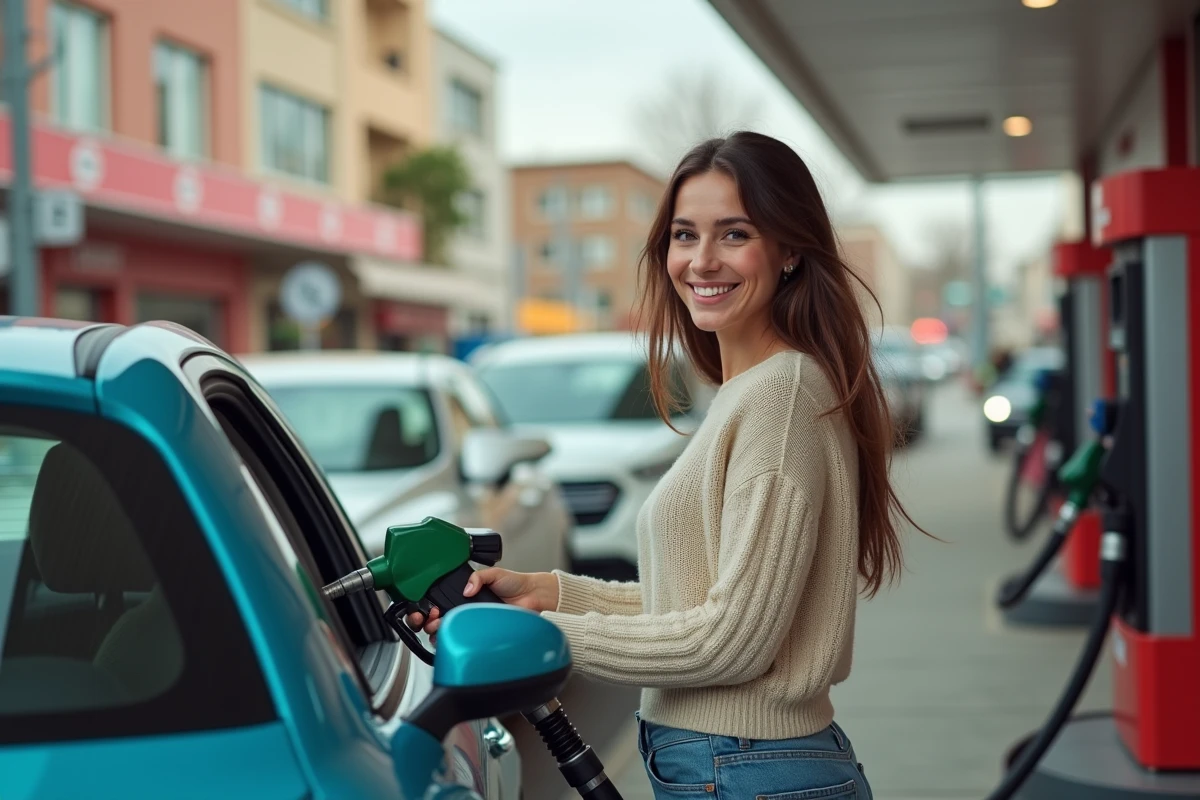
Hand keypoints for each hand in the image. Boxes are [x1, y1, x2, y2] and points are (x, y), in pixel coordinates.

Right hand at [406, 569, 558, 643]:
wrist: (534, 597)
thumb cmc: (516, 584)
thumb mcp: (493, 574)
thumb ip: (478, 577)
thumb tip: (466, 589)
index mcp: (468, 595)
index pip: (443, 603)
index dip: (432, 607)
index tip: (430, 608)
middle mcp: (469, 610)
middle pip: (442, 620)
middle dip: (430, 621)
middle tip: (431, 619)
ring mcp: (475, 623)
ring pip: (451, 632)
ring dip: (439, 632)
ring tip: (437, 628)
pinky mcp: (484, 634)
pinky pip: (467, 640)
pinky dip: (456, 641)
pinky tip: (451, 638)